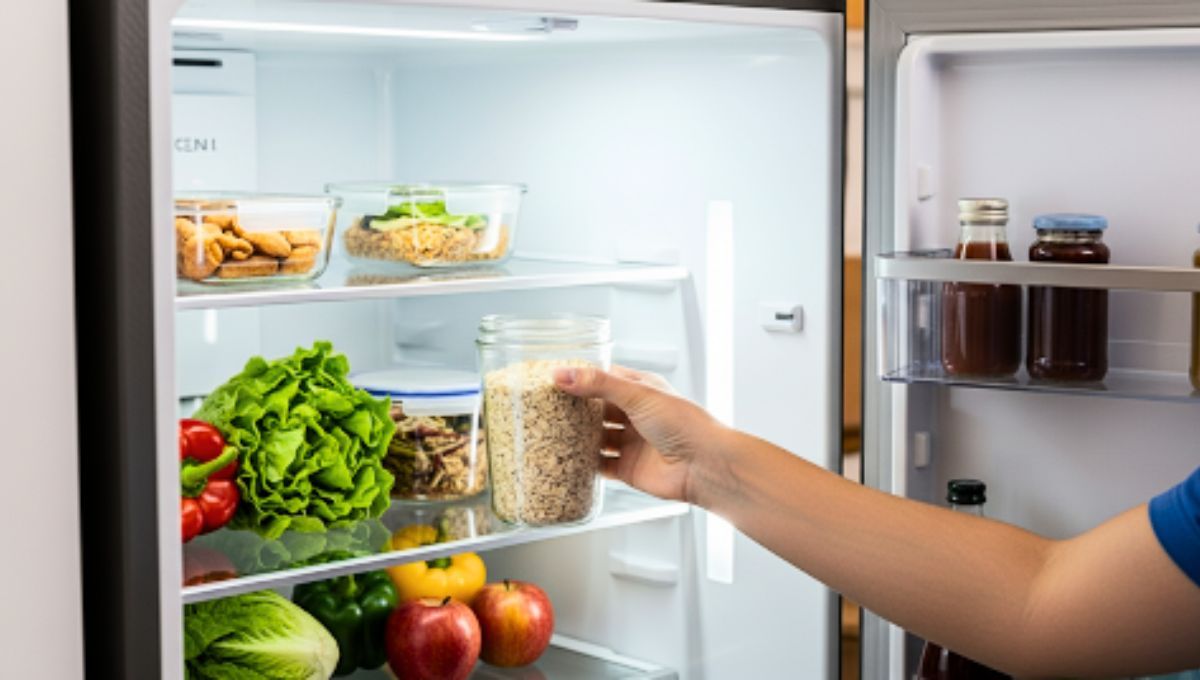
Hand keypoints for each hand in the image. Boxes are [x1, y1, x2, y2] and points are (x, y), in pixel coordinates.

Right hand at [554, 365, 724, 503]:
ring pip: (596, 437)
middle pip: (597, 409)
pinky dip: (584, 463)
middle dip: (575, 409)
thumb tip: (563, 374)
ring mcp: (631, 442)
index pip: (603, 379)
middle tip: (546, 407)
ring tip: (550, 432)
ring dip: (577, 436)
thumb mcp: (638, 394)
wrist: (705, 465)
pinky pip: (600, 465)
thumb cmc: (684, 424)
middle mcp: (635, 415)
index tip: (554, 379)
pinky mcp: (628, 468)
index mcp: (641, 389)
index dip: (580, 378)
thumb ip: (598, 384)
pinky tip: (567, 460)